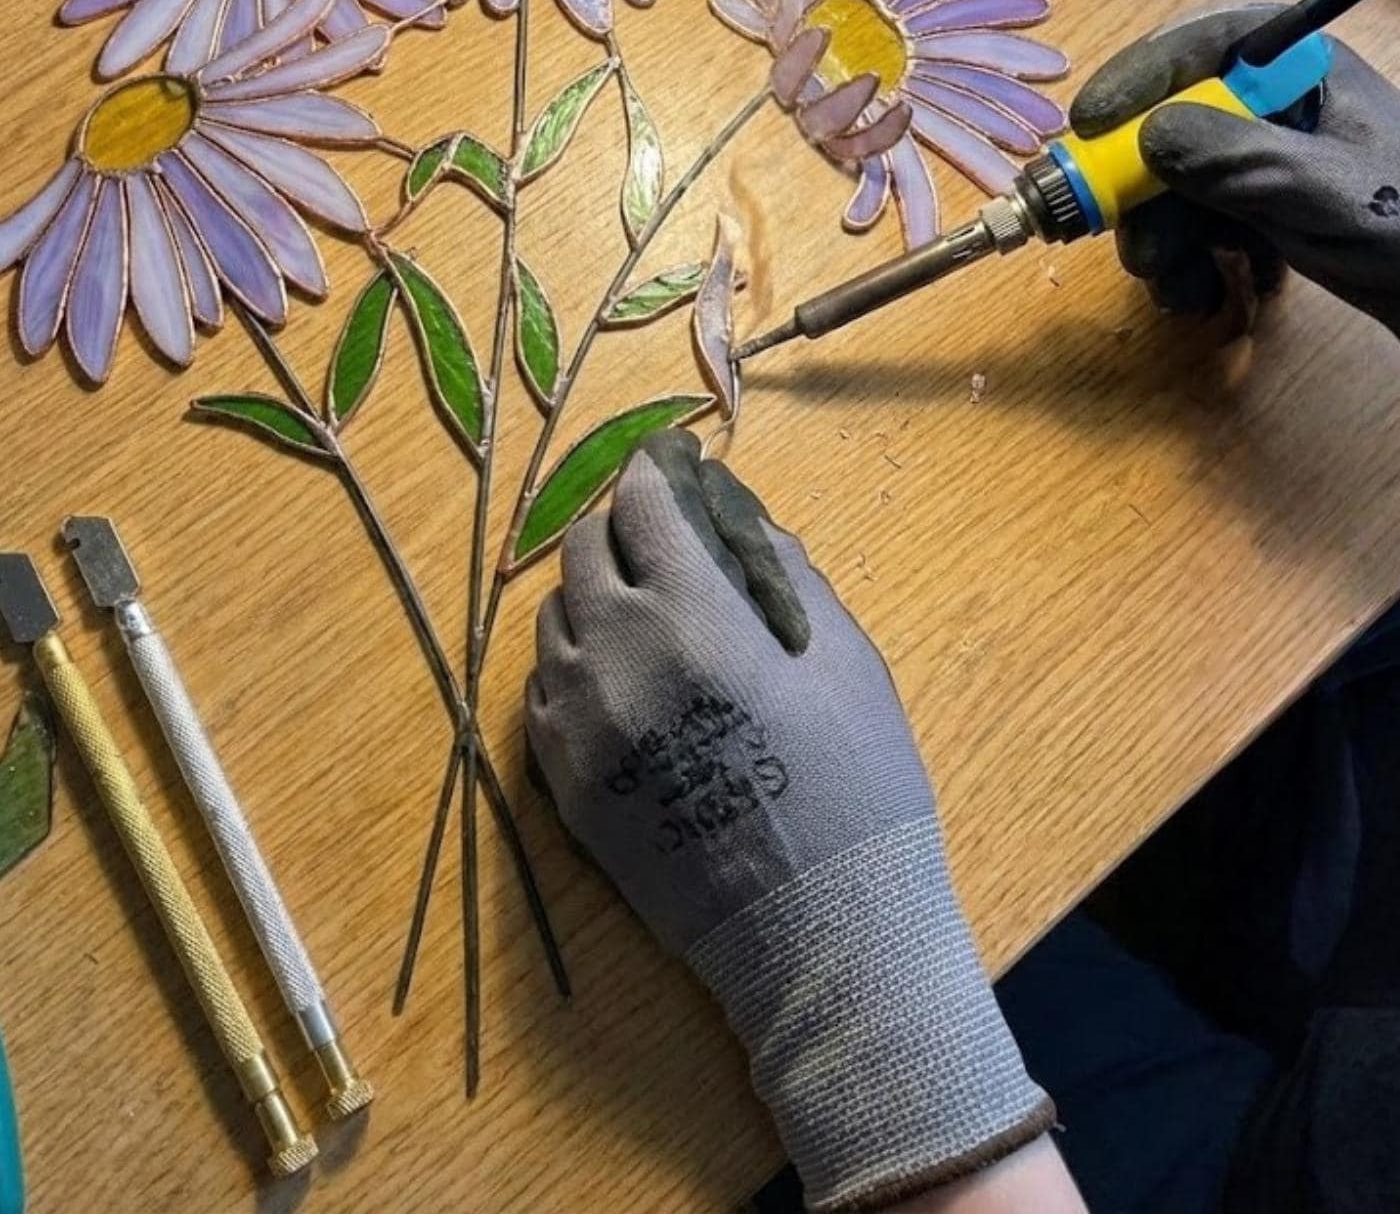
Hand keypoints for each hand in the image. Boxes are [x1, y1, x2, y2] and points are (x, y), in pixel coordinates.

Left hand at [527, 433, 1051, 1210]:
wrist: (818, 932)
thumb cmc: (856, 784)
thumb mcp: (844, 656)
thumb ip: (779, 567)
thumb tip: (730, 504)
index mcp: (692, 612)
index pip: (645, 501)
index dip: (661, 472)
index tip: (675, 467)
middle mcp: (615, 653)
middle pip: (587, 546)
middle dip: (624, 526)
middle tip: (664, 539)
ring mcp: (577, 720)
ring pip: (556, 615)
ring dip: (594, 595)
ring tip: (644, 614)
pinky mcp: (560, 780)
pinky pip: (543, 688)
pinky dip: (575, 666)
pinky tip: (621, 681)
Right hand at [1071, 7, 1399, 389]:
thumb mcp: (1324, 191)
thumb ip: (1234, 160)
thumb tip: (1144, 136)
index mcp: (1300, 67)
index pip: (1197, 46)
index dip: (1134, 81)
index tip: (1087, 129)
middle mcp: (1278, 103)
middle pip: (1173, 123)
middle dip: (1142, 189)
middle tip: (1131, 245)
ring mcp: (1276, 158)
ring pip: (1182, 182)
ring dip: (1164, 239)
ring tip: (1177, 292)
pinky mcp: (1276, 209)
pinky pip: (1207, 221)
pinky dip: (1195, 259)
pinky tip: (1204, 297)